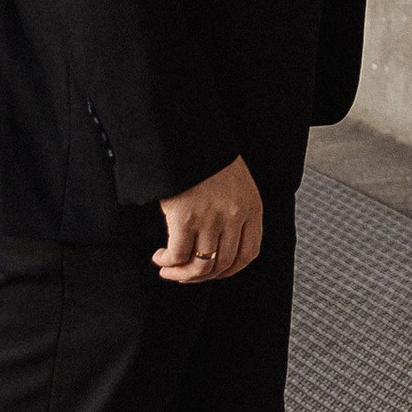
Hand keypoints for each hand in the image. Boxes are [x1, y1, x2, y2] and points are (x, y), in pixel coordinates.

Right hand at [156, 154, 262, 284]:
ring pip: (200, 266)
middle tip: (183, 274)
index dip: (229, 271)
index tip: (214, 273)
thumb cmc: (208, 159)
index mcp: (252, 208)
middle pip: (222, 264)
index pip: (248, 254)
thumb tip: (219, 245)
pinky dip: (168, 262)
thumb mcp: (237, 184)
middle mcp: (235, 217)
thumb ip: (236, 212)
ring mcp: (211, 219)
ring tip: (168, 270)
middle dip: (201, 276)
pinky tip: (160, 257)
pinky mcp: (185, 219)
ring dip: (182, 274)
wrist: (188, 136)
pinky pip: (178, 255)